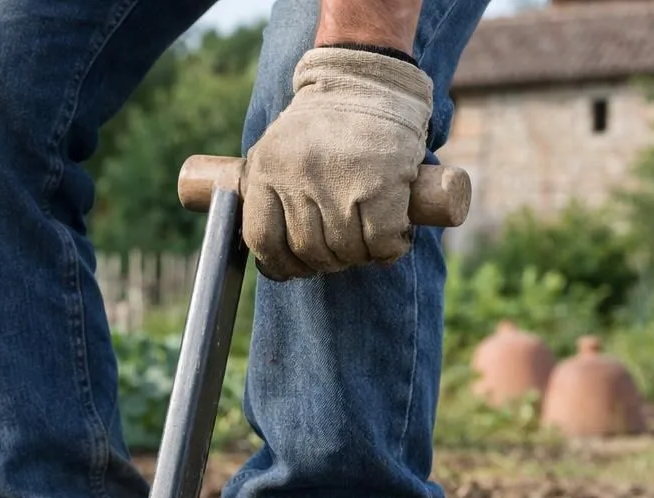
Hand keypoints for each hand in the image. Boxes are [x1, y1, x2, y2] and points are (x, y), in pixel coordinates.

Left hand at [243, 47, 432, 279]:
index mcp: (266, 170)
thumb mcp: (279, 150)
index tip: (296, 267)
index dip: (281, 265)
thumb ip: (273, 194)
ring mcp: (341, 181)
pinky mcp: (383, 182)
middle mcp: (298, 177)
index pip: (262, 241)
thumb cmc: (324, 123)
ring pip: (346, 251)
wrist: (366, 75)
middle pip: (308, 251)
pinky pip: (381, 241)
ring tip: (367, 241)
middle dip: (327, 261)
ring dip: (359, 257)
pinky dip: (388, 250)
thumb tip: (274, 260)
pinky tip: (391, 238)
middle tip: (341, 250)